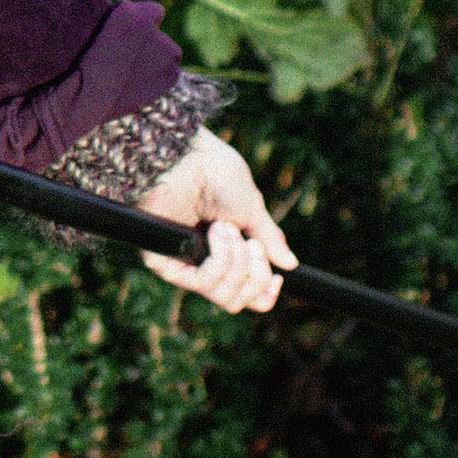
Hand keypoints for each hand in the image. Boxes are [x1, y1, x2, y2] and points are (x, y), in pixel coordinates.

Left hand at [135, 130, 297, 314]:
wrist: (186, 157)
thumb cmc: (214, 171)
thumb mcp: (251, 206)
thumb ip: (268, 238)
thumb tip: (289, 264)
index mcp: (226, 249)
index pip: (246, 292)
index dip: (265, 293)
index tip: (278, 278)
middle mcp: (205, 262)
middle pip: (239, 300)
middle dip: (255, 275)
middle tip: (251, 243)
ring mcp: (186, 265)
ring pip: (225, 297)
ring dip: (237, 262)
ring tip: (226, 228)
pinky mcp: (167, 264)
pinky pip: (204, 283)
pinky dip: (220, 259)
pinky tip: (217, 231)